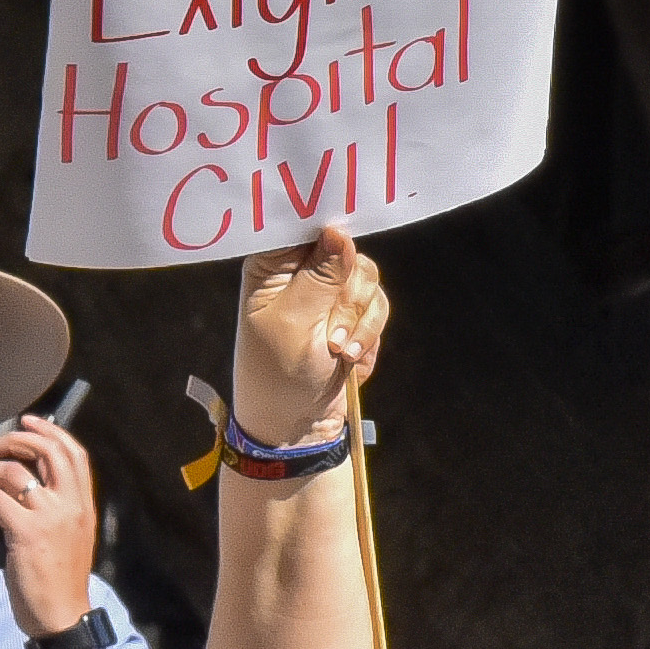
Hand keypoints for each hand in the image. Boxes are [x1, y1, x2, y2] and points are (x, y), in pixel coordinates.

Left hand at [0, 415, 99, 639]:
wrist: (63, 616)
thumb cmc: (61, 582)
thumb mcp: (71, 538)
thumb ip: (59, 510)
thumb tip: (28, 486)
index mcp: (84, 505)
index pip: (75, 454)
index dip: (50, 431)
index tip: (28, 421)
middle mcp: (71, 504)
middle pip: (46, 451)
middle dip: (14, 439)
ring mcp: (49, 517)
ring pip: (12, 472)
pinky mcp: (26, 533)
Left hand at [230, 225, 388, 452]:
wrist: (296, 424)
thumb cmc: (277, 375)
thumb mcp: (294, 323)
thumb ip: (320, 276)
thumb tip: (338, 232)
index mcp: (270, 265)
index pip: (300, 224)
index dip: (325, 228)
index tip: (340, 245)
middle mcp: (300, 271)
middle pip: (346, 250)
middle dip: (347, 296)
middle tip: (331, 334)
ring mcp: (328, 292)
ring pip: (367, 278)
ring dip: (360, 320)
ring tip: (338, 352)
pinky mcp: (351, 313)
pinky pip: (378, 304)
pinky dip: (370, 333)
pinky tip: (350, 358)